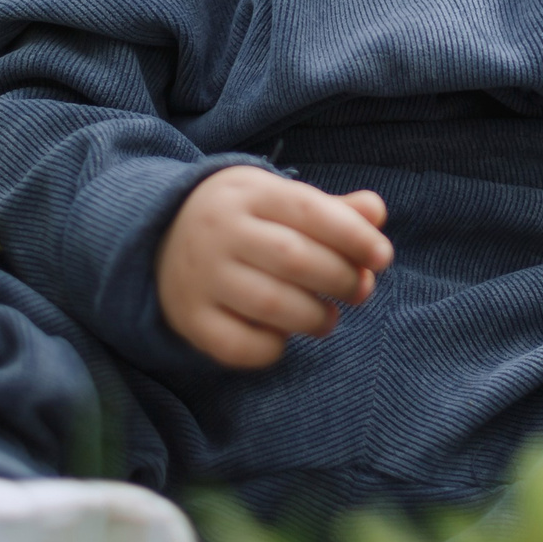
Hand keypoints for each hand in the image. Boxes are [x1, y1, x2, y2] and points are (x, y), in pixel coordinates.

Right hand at [156, 166, 392, 368]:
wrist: (159, 235)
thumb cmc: (244, 219)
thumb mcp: (280, 200)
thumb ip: (333, 210)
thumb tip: (377, 213)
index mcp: (248, 193)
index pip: (309, 210)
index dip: (354, 236)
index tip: (383, 256)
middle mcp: (219, 231)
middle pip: (294, 259)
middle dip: (341, 279)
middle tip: (361, 291)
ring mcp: (200, 276)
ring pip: (270, 304)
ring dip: (314, 317)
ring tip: (328, 318)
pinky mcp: (188, 318)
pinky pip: (237, 345)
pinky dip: (272, 348)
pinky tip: (283, 337)